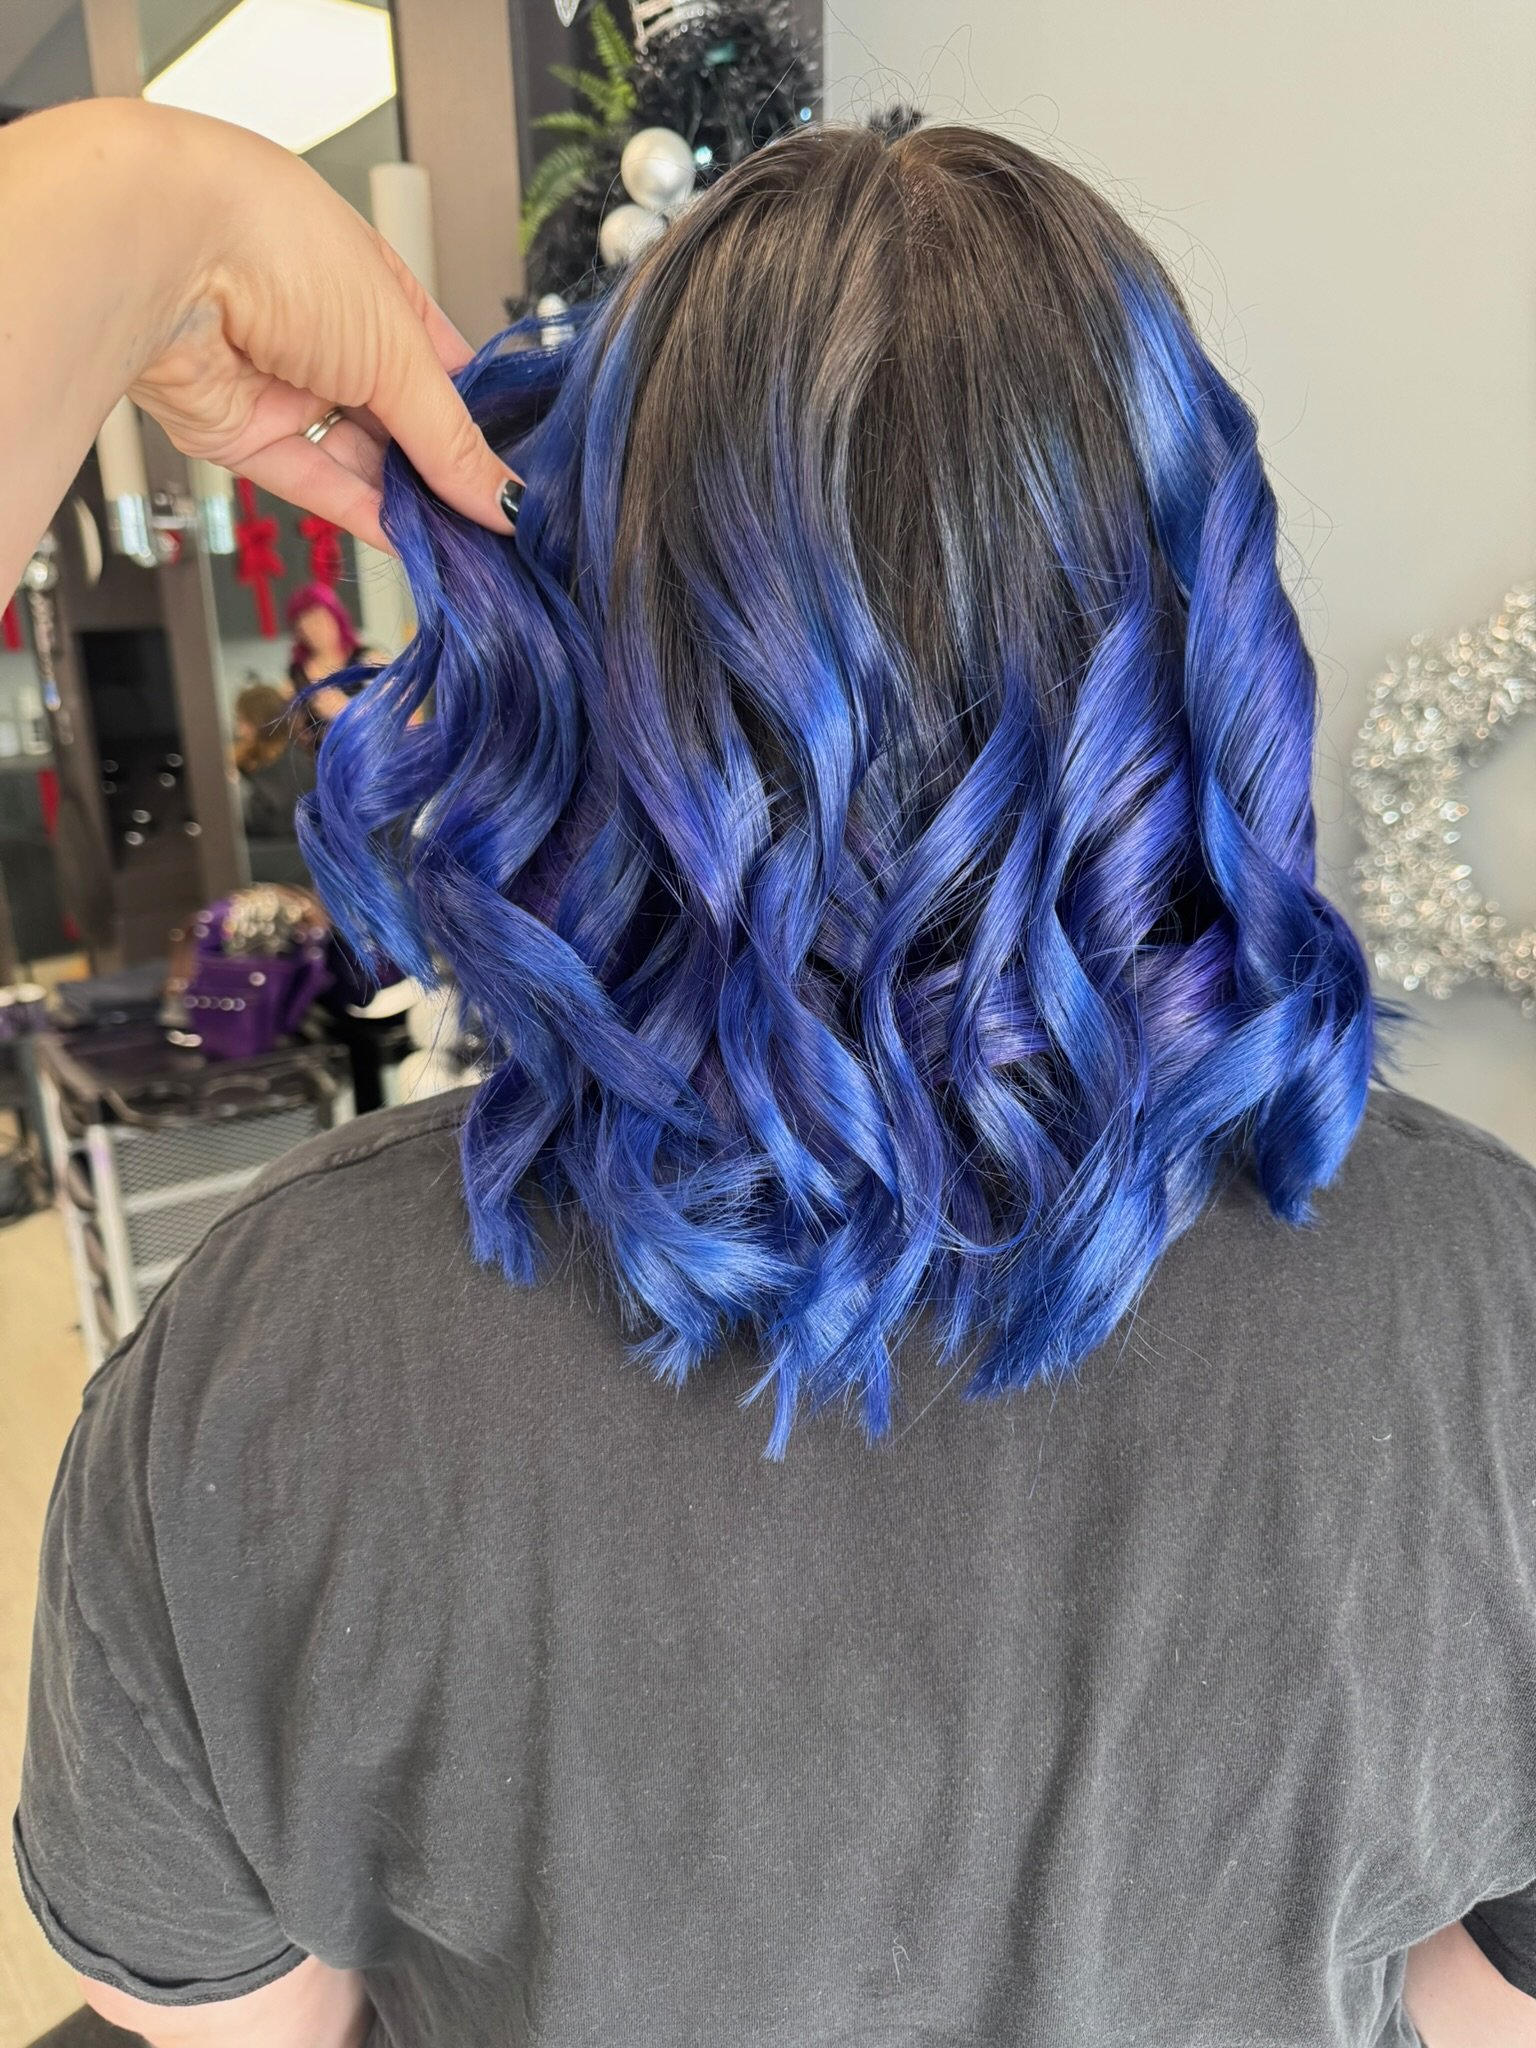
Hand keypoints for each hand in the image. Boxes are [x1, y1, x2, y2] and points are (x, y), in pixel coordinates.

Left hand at [121, 100, 516, 551]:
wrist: (165, 254)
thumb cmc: (282, 246)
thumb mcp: (400, 349)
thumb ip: (450, 438)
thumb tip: (501, 497)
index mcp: (372, 287)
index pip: (440, 368)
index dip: (477, 421)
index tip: (514, 476)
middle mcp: (325, 333)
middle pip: (399, 422)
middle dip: (443, 472)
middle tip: (497, 524)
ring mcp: (282, 385)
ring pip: (358, 461)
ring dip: (407, 504)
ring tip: (462, 545)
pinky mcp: (241, 433)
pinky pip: (311, 483)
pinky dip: (359, 513)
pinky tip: (409, 542)